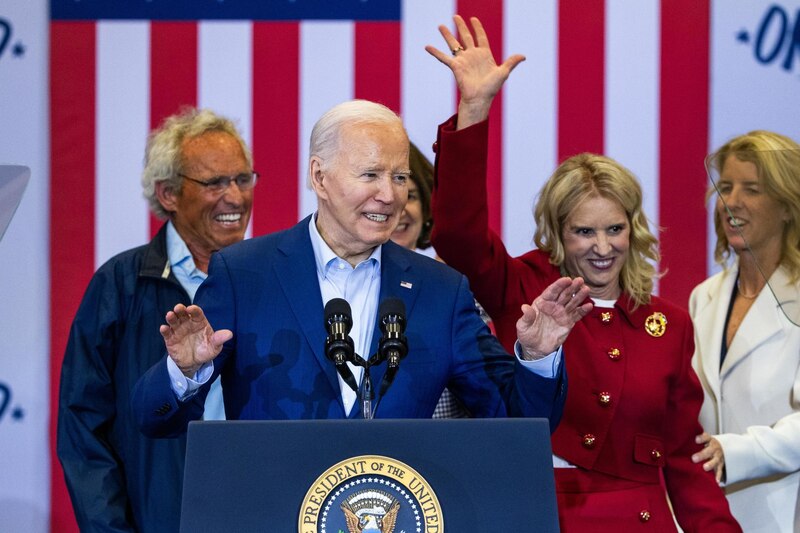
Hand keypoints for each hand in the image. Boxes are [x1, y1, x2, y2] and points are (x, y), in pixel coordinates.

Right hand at [160, 303, 231, 377]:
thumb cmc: (206, 350)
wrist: (194, 363)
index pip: (197, 313)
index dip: (194, 310)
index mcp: (199, 322)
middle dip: (180, 310)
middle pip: (183, 314)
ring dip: (171, 317)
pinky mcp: (170, 339)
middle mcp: (188, 323)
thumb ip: (219, 339)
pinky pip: (167, 333)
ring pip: (173, 321)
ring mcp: (178, 330)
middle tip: (178, 308)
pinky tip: (164, 328)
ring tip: (170, 315)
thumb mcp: (214, 346)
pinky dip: (164, 330)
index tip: (191, 309)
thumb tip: (230, 334)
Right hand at [425, 15, 524, 129]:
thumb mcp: (504, 72)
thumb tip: (524, 56)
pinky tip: (427, 46)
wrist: (479, 98)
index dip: (477, 27)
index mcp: (484, 54)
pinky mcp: (455, 67)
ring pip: (454, 44)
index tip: (473, 19)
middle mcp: (472, 55)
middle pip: (466, 37)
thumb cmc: (491, 87)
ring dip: (447, 35)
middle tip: (456, 17)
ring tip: (440, 26)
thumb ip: (511, 62)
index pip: (480, 37)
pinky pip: (444, 58)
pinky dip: (436, 52)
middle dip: (461, 26)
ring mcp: (463, 60)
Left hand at [516, 277, 592, 358]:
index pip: (552, 291)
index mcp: (542, 302)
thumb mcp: (523, 326)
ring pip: (572, 302)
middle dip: (572, 287)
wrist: (535, 348)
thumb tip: (524, 307)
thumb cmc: (527, 334)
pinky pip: (577, 315)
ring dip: (579, 296)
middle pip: (564, 294)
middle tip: (580, 280)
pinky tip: (589, 306)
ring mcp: (562, 313)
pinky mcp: (568, 322)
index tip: (567, 279)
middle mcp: (553, 306)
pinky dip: (583, 310)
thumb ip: (526, 317)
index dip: (559, 285)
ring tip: (586, 289)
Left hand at [692, 432, 725, 482]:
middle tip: (694, 459)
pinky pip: (719, 470)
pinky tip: (716, 481)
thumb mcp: (701, 438)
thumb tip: (679, 437)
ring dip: (710, 464)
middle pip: (709, 450)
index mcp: (709, 440)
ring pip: (715, 460)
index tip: (696, 440)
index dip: (701, 438)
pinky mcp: (720, 465)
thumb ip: (693, 438)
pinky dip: (718, 476)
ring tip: (704, 468)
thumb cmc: (705, 443)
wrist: (720, 447)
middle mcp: (714, 448)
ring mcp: (718, 457)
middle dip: (702, 455)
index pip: (706, 437)